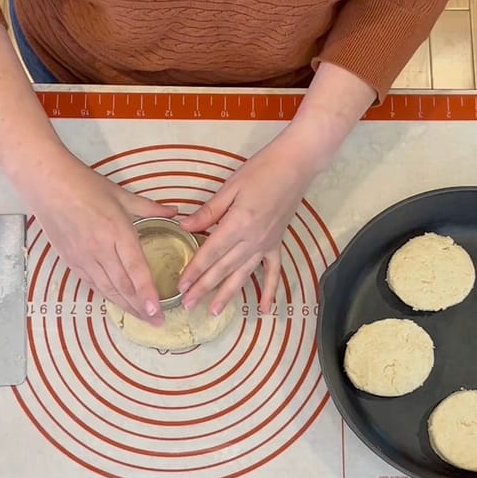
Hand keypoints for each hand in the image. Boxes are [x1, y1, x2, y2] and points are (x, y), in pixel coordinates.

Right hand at [27, 156, 176, 324]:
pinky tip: (118, 303)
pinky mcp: (71, 260)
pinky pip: (92, 284)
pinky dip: (107, 295)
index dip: (147, 294)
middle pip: (123, 286)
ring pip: (107, 289)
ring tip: (142, 318)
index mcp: (117, 231)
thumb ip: (150, 208)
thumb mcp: (121, 194)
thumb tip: (174, 212)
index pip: (136, 270)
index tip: (158, 311)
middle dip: (141, 308)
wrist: (47, 184)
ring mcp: (84, 257)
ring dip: (126, 306)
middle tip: (158, 322)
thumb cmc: (85, 185)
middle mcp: (101, 249)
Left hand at [177, 63, 375, 314]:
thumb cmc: (261, 170)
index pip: (210, 254)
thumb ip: (208, 212)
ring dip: (227, 294)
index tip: (180, 286)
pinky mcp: (277, 243)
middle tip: (187, 305)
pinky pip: (273, 272)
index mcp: (237, 224)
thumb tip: (184, 228)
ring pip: (243, 275)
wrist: (296, 165)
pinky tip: (264, 309)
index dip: (194, 271)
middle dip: (203, 288)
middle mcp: (252, 240)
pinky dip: (269, 291)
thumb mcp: (230, 187)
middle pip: (223, 269)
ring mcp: (266, 244)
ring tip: (212, 312)